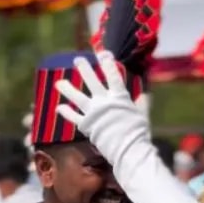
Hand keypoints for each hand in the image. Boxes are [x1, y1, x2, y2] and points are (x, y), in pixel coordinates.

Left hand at [54, 52, 150, 166]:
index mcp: (120, 97)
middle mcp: (104, 102)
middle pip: (92, 81)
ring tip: (58, 82)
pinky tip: (59, 107)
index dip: (107, 63)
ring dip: (67, 89)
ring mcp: (93, 113)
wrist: (128, 150)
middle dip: (84, 69)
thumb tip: (145, 94)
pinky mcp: (86, 125)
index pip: (113, 75)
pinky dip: (66, 113)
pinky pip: (73, 117)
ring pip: (77, 97)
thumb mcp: (143, 115)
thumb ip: (142, 103)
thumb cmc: (139, 132)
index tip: (103, 53)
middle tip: (77, 60)